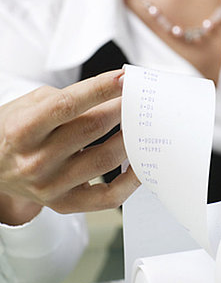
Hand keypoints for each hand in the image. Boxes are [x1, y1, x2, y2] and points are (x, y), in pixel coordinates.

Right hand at [0, 70, 139, 223]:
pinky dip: (131, 180)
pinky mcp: (65, 204)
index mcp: (22, 130)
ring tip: (143, 124)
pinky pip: (108, 198)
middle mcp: (35, 160)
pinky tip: (140, 163)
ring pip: (105, 159)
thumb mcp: (29, 105)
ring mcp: (51, 186)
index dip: (100, 89)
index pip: (67, 105)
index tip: (124, 78)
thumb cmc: (15, 131)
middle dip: (122, 109)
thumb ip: (69, 98)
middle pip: (92, 129)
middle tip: (139, 98)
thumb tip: (114, 94)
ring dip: (131, 138)